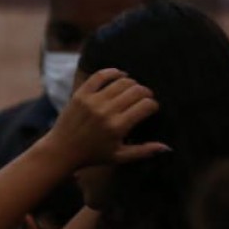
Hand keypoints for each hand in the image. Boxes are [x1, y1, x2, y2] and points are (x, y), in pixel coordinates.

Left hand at [41, 67, 167, 171]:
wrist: (61, 151)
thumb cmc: (92, 155)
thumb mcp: (119, 156)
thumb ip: (143, 151)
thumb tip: (167, 147)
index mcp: (117, 127)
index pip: (146, 105)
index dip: (153, 105)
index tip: (150, 109)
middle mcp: (106, 111)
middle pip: (137, 90)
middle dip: (145, 93)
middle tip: (143, 99)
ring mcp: (92, 101)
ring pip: (122, 81)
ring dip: (132, 84)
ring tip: (132, 91)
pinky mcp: (80, 94)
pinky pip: (100, 75)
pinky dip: (113, 72)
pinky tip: (120, 75)